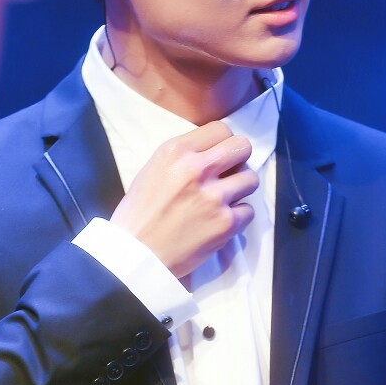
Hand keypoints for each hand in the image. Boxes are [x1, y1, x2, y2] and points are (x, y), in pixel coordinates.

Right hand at [110, 121, 257, 277]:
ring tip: (224, 198)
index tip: (220, 155)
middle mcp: (196, 169)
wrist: (135, 255)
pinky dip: (238, 216)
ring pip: (251, 178)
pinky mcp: (225, 223)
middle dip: (239, 159)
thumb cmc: (139, 214)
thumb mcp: (153, 169)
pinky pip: (248, 210)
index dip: (223, 142)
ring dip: (240, 188)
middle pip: (242, 147)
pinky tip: (220, 220)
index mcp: (175, 152)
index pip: (221, 129)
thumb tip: (213, 151)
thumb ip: (184, 156)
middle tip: (229, 173)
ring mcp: (213, 197)